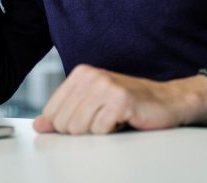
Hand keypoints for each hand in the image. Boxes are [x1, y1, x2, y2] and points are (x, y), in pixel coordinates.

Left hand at [33, 65, 206, 134]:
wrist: (166, 101)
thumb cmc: (128, 104)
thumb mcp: (91, 106)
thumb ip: (63, 113)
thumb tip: (39, 125)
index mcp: (80, 74)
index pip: (51, 112)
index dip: (66, 125)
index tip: (87, 120)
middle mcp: (91, 75)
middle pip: (63, 123)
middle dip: (83, 130)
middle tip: (103, 120)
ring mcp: (106, 86)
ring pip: (79, 128)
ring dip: (98, 131)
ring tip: (113, 120)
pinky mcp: (120, 99)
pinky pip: (100, 130)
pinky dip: (112, 132)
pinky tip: (124, 120)